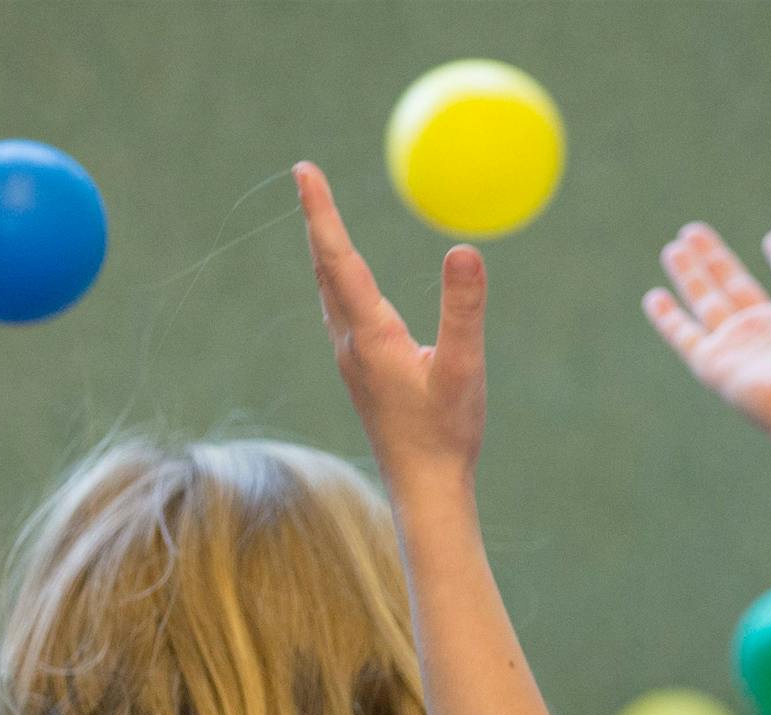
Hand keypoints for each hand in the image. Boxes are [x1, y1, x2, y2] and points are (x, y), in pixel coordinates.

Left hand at [295, 162, 485, 490]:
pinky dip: (339, 286)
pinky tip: (349, 292)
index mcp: (371, 335)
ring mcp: (353, 364)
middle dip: (318, 223)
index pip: (340, 258)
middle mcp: (352, 345)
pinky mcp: (363, 379)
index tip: (304, 168)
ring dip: (325, 255)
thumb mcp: (463, 369)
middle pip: (325, 270)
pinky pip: (342, 317)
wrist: (424, 491)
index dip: (322, 210)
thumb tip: (465, 249)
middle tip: (309, 181)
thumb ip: (463, 309)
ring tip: (322, 226)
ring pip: (329, 295)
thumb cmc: (446, 435)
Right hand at [644, 223, 770, 449]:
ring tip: (674, 245)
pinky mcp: (718, 365)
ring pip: (707, 302)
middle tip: (695, 230)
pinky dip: (668, 318)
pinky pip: (686, 336)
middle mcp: (770, 330)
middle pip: (736, 286)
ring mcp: (741, 348)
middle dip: (716, 259)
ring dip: (690, 274)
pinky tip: (653, 296)